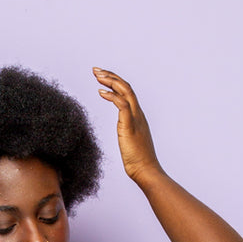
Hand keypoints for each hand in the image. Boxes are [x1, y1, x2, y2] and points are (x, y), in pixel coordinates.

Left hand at [92, 67, 159, 181]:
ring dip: (110, 81)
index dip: (115, 82)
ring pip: (125, 91)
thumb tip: (124, 132)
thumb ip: (127, 132)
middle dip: (110, 76)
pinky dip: (111, 96)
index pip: (127, 92)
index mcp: (138, 116)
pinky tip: (101, 92)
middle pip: (126, 87)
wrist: (146, 171)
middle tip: (96, 70)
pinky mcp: (129, 126)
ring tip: (97, 76)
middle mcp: (138, 114)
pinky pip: (122, 104)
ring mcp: (135, 118)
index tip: (102, 77)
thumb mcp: (130, 141)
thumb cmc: (138, 161)